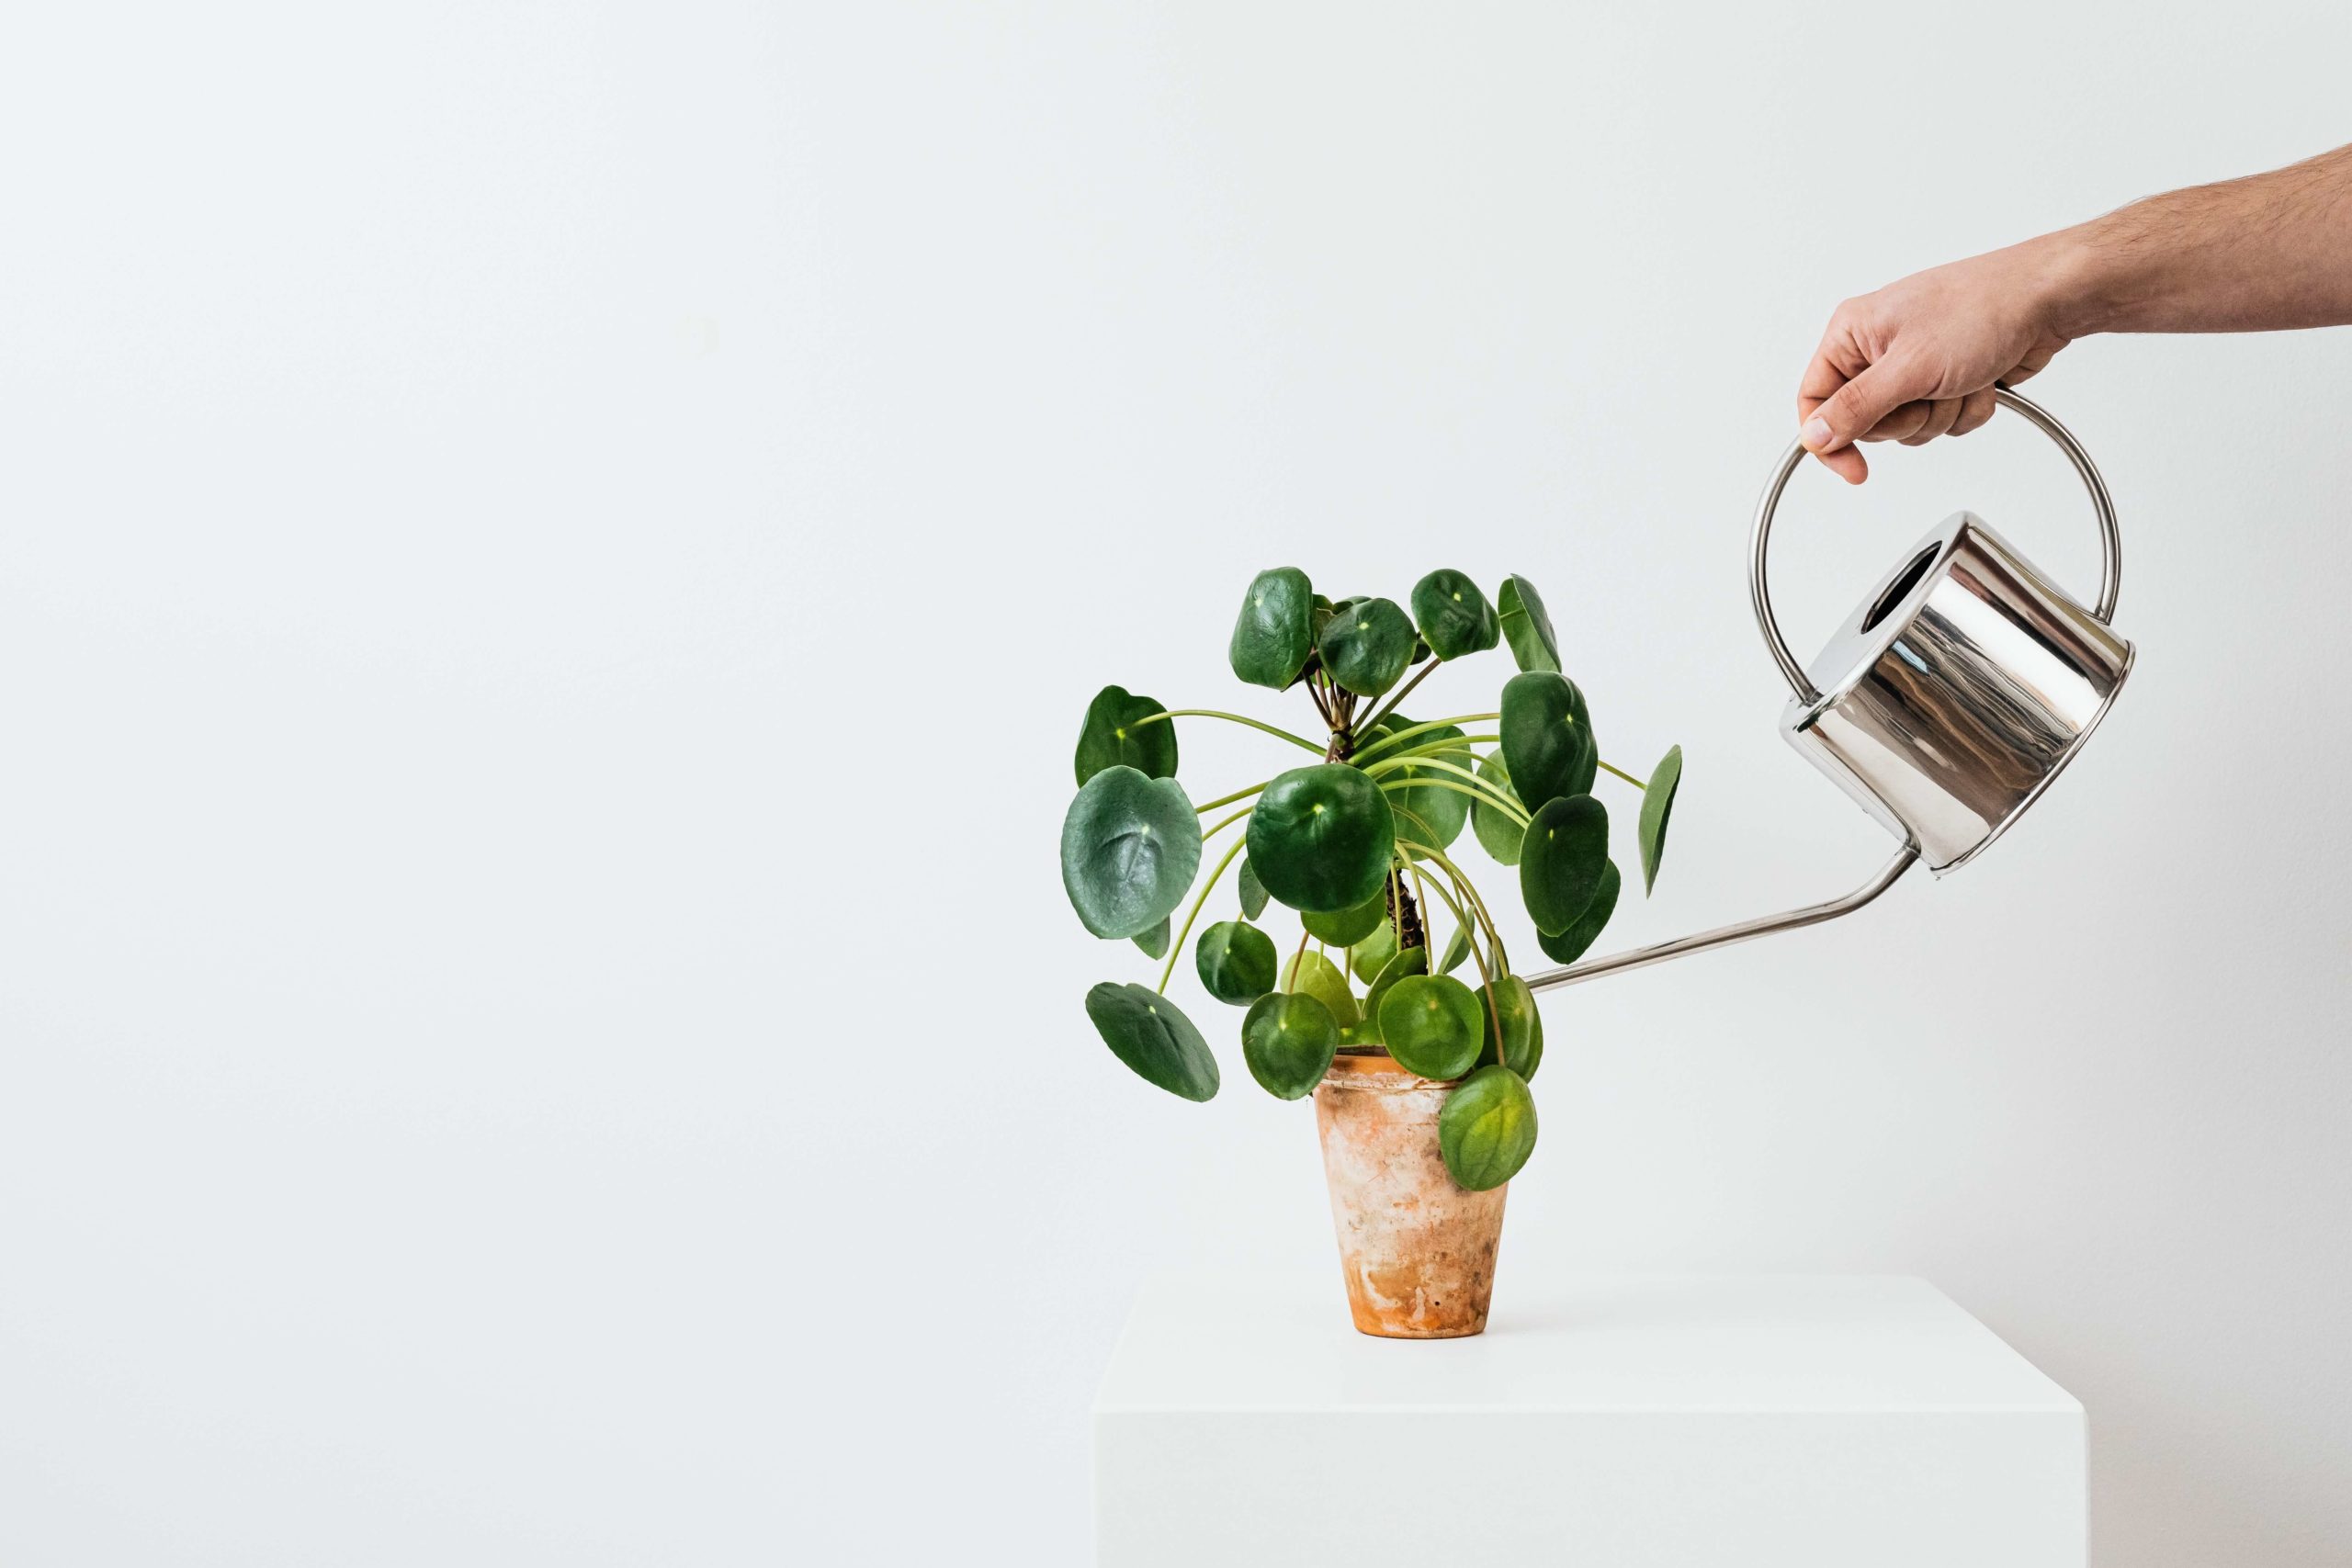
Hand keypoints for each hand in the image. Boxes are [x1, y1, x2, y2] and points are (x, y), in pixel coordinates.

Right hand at [1797, 239, 2078, 482]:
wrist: (2046, 300)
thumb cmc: (1982, 308)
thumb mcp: (1908, 366)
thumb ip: (1855, 407)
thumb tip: (1814, 437)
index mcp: (1853, 333)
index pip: (1814, 399)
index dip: (1829, 439)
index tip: (1854, 468)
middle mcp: (1877, 349)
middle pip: (1866, 422)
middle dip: (1907, 418)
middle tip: (1928, 390)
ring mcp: (1913, 365)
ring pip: (1909, 428)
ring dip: (1941, 414)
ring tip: (1961, 378)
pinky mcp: (1945, 380)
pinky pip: (1942, 422)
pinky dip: (1965, 410)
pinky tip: (1980, 380)